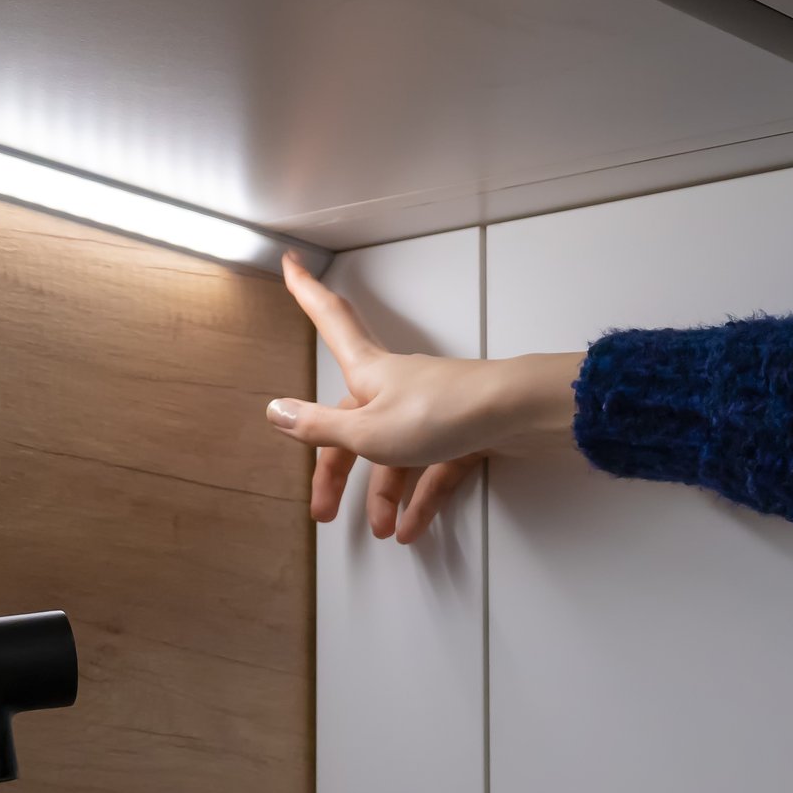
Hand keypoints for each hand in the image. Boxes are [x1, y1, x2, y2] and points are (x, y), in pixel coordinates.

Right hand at [265, 251, 580, 542]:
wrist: (517, 417)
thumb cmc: (443, 414)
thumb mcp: (367, 432)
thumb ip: (320, 427)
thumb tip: (275, 411)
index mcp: (368, 373)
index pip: (330, 319)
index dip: (306, 292)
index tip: (290, 262)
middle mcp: (395, 386)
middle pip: (352, 426)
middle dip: (335, 471)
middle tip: (321, 509)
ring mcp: (429, 409)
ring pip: (394, 455)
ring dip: (383, 496)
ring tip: (381, 531)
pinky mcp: (461, 431)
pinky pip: (432, 468)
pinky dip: (421, 499)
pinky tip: (413, 529)